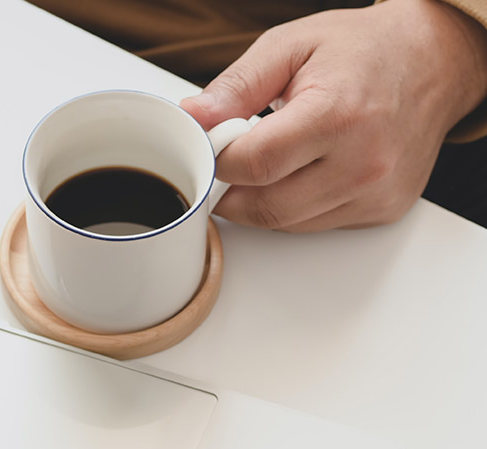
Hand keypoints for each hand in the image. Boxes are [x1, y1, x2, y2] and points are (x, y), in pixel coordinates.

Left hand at [181, 0, 486, 231]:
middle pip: (266, 206)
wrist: (433, 60)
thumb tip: (193, 117)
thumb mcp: (290, 47)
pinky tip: (304, 170)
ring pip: (287, 223)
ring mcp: (377, 192)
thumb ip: (236, 86)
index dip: (220, 161)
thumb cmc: (363, 50)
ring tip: (272, 158)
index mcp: (337, 116)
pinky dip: (296, 206)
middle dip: (234, 189)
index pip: (254, 165)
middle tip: (233, 159)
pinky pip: (317, 224)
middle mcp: (364, 161)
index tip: (213, 147)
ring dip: (263, 200)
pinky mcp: (384, 209)